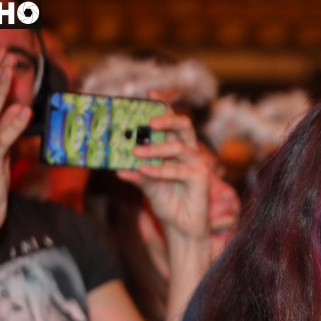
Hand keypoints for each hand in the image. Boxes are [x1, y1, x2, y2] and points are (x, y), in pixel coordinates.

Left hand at [116, 113, 210, 243]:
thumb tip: (118, 169)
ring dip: (155, 149)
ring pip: (178, 146)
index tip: (149, 93)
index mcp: (176, 148)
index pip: (171, 122)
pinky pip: (178, 169)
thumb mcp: (147, 186)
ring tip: (135, 153)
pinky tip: (144, 170)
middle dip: (167, 118)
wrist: (181, 227)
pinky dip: (159, 170)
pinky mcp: (201, 177)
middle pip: (183, 125)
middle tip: (148, 123)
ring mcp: (197, 163)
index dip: (163, 105)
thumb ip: (137, 175)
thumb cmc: (167, 203)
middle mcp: (189, 152)